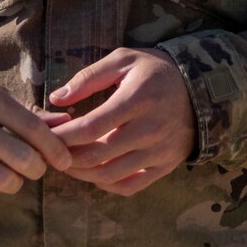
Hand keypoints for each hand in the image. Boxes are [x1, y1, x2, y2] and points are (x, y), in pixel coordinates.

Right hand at [0, 75, 73, 203]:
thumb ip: (26, 112)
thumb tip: (65, 124)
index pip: (34, 129)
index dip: (56, 149)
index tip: (65, 161)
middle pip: (24, 159)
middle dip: (37, 169)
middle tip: (35, 169)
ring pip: (4, 181)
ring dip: (14, 182)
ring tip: (10, 174)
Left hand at [45, 48, 196, 195]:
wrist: (202, 88)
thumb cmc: (156, 71)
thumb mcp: (124, 60)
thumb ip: (89, 77)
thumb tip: (57, 98)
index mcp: (137, 100)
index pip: (90, 127)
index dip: (62, 136)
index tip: (45, 135)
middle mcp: (149, 129)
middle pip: (96, 156)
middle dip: (66, 157)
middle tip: (50, 152)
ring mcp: (159, 151)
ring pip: (109, 175)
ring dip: (81, 174)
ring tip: (68, 163)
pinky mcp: (165, 166)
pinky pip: (130, 186)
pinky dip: (106, 185)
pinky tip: (95, 173)